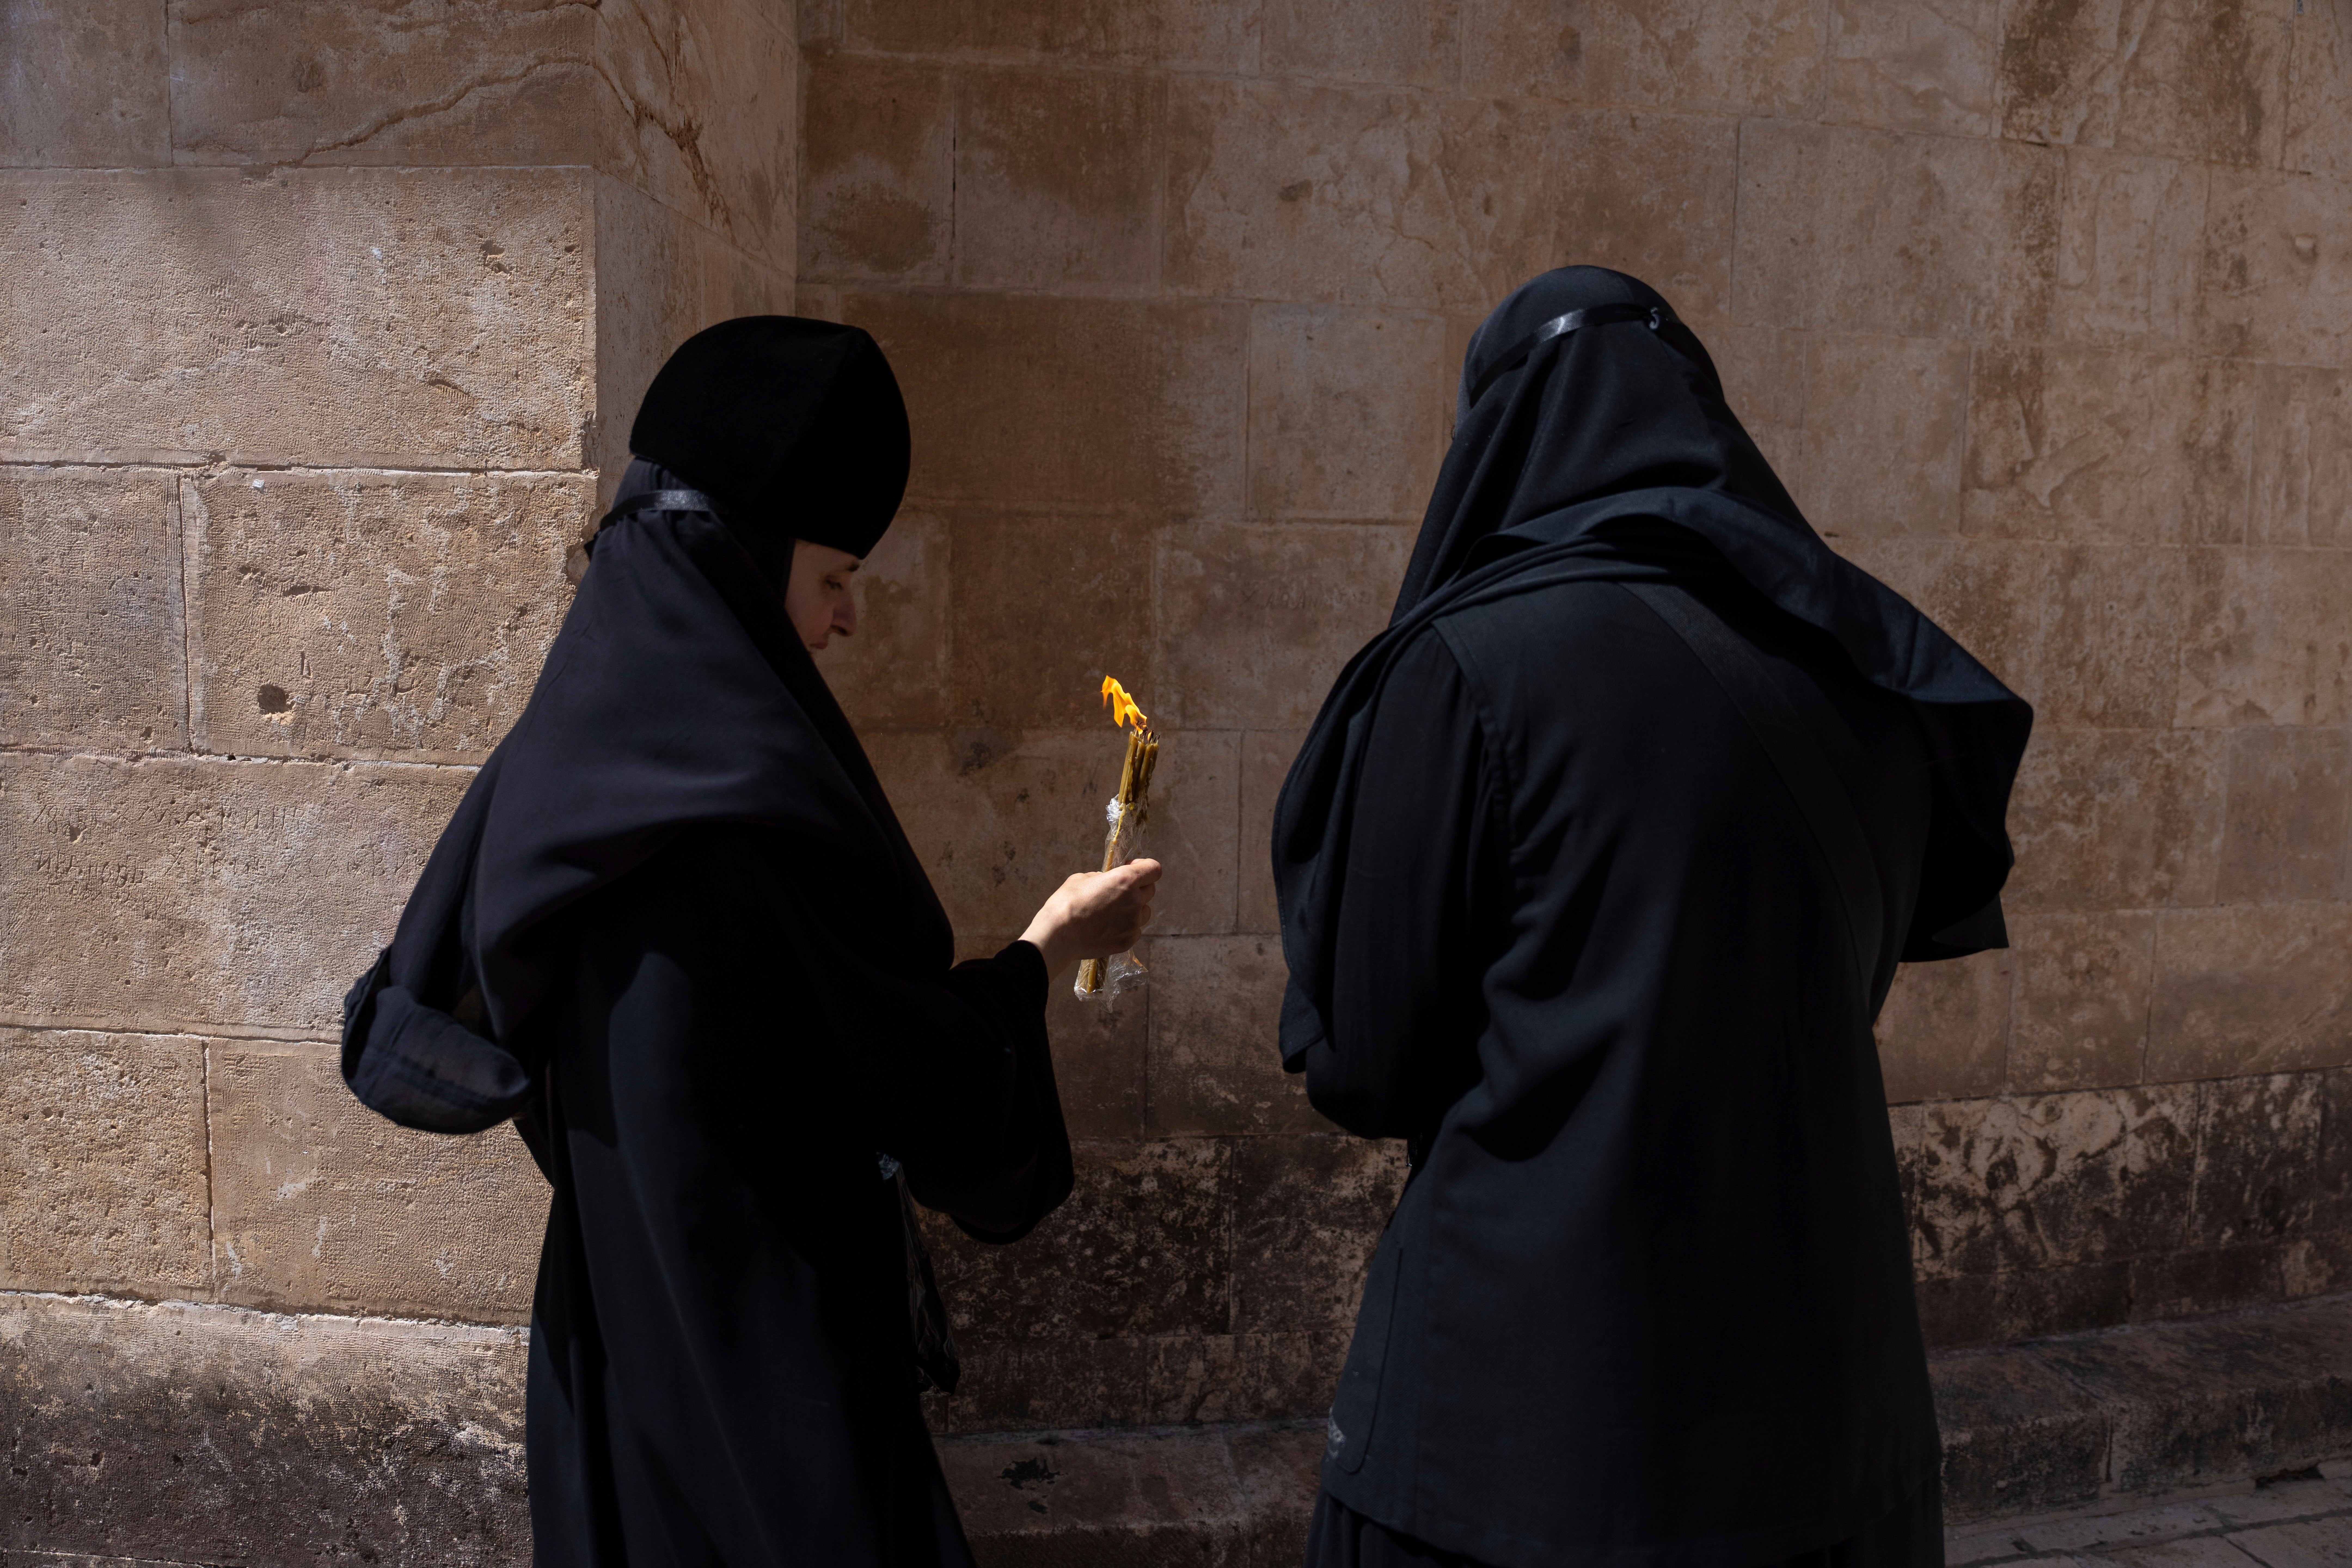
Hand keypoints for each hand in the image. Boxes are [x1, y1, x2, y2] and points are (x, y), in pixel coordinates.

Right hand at [1020, 859, 1162, 977]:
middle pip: (1150, 890)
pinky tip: (1108, 927)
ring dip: (1134, 908)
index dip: (1144, 866)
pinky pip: (1135, 930)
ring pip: (1144, 912)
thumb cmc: (1067, 902)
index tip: (1132, 868)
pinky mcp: (1127, 941)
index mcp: (1126, 880)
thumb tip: (1108, 881)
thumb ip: (1103, 877)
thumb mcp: (1083, 878)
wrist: (1059, 935)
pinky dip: (1126, 926)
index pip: (1154, 869)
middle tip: (1119, 891)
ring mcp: (1133, 923)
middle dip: (1138, 887)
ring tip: (1113, 911)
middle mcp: (1135, 901)